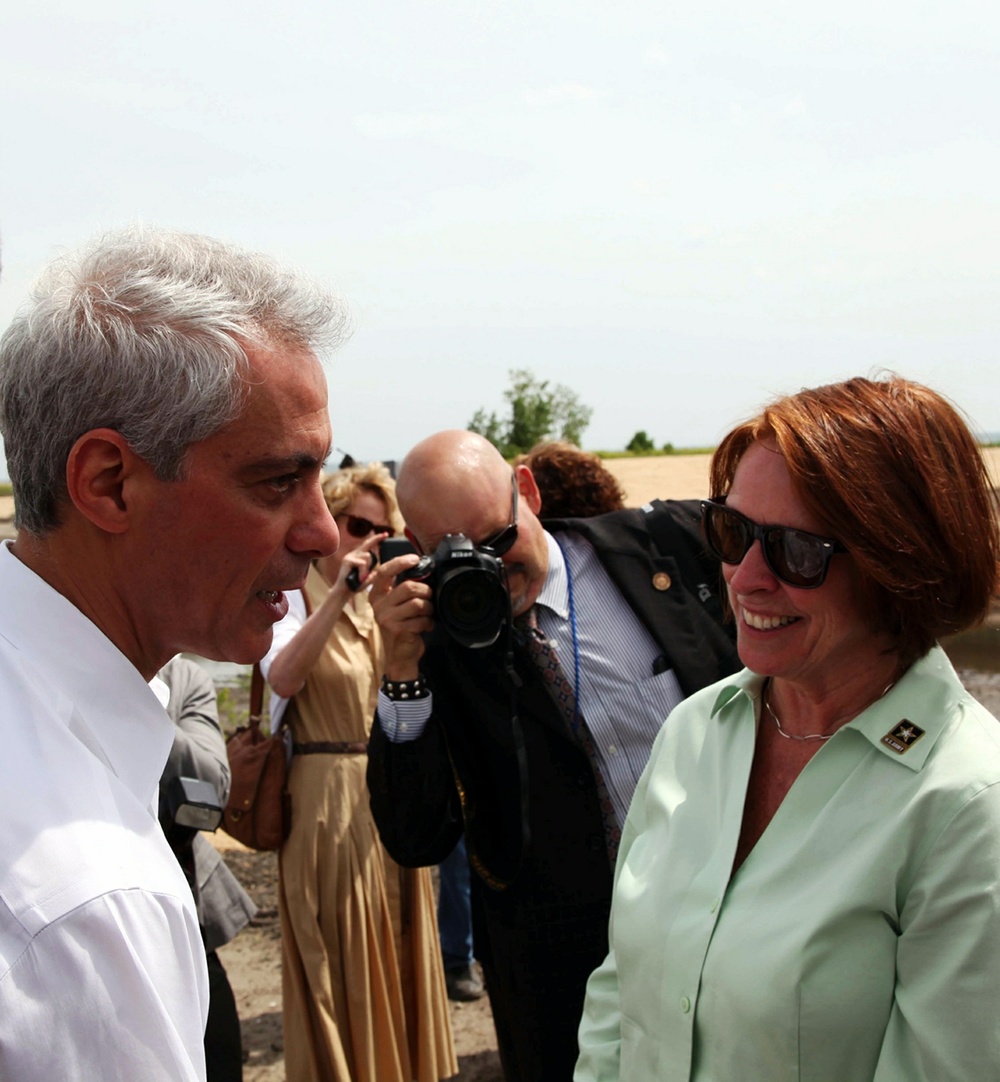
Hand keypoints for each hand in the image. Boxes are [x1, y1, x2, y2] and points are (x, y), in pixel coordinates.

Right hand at [337, 533, 383, 592]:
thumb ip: (374, 570)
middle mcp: (354, 554)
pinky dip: (363, 572)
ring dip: (368, 568)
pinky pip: (362, 563)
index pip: (368, 545)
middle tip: (386, 534)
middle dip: (377, 538)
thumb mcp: (369, 577)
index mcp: (358, 557)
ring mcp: (350, 556)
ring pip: (367, 556)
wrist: (344, 593)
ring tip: (363, 577)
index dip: (376, 539)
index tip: (385, 534)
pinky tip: (361, 578)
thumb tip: (386, 566)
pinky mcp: (347, 561)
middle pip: (367, 544)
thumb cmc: (356, 585)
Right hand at [370, 553, 433, 679]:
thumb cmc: (401, 627)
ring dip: (429, 609)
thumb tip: (421, 572)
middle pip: (408, 586)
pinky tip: (424, 627)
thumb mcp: (397, 606)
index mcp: (377, 595)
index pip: (384, 572)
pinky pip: (421, 619)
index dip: (400, 562)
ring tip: (427, 614)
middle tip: (429, 598)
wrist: (400, 656)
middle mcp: (378, 605)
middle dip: (425, 591)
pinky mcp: (397, 629)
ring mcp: (386, 618)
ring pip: (418, 602)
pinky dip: (428, 623)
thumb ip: (403, 590)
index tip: (415, 559)